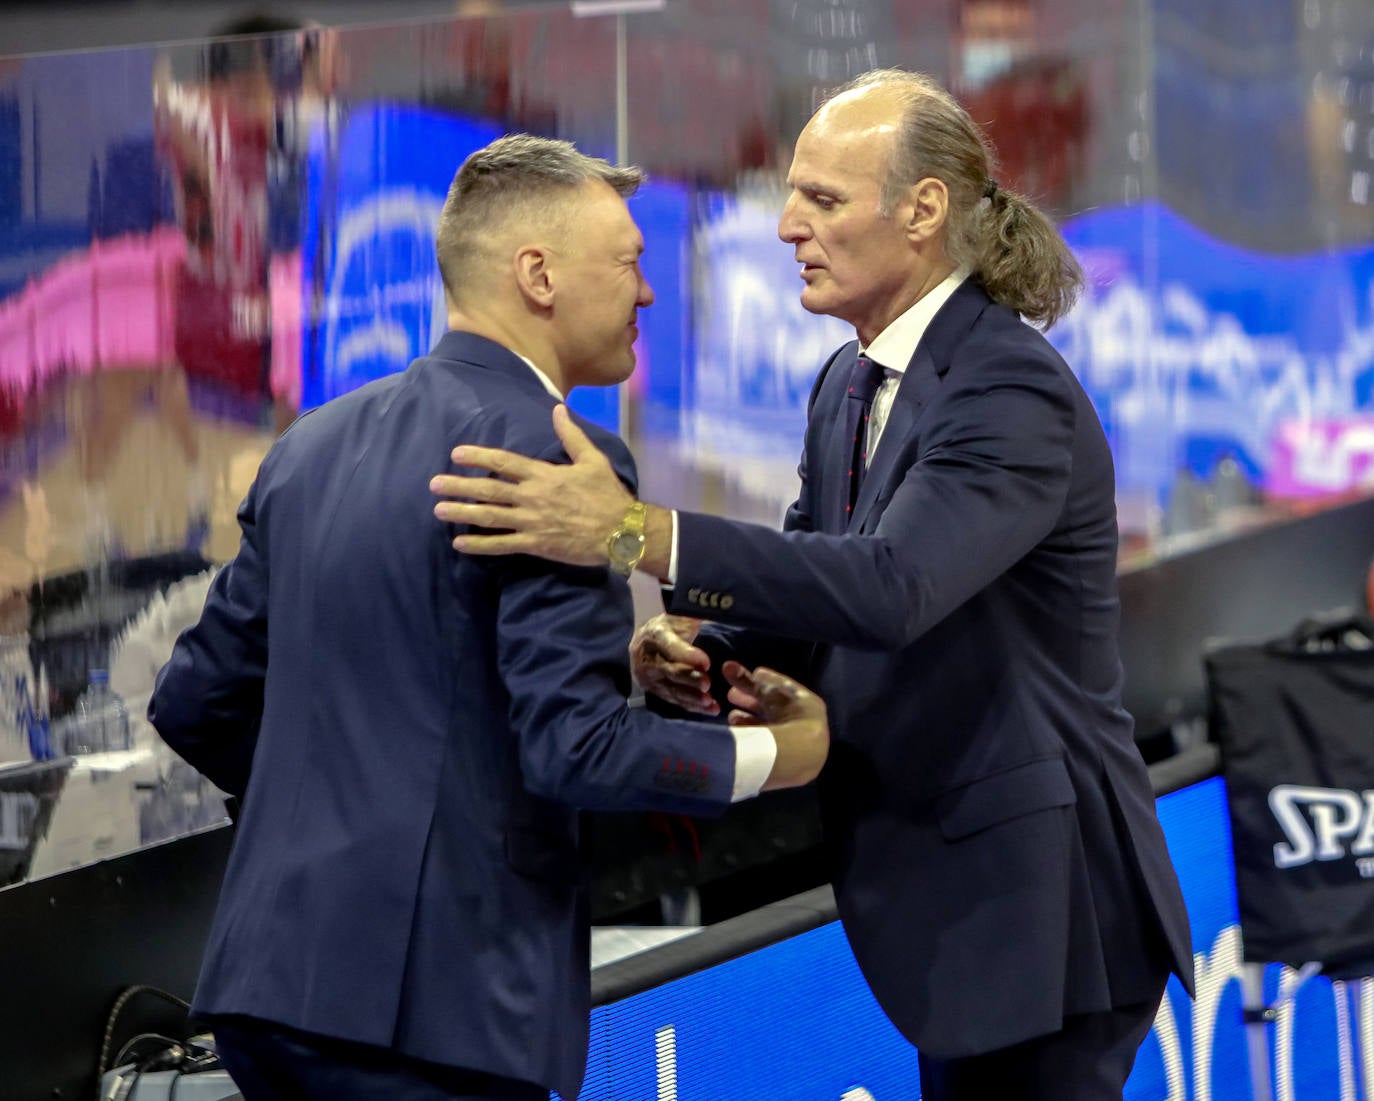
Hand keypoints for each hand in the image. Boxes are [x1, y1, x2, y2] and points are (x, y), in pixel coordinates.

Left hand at [430, 405, 630, 566]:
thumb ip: (571, 435)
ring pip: (489, 516)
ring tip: (438, 510)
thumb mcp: (593, 459)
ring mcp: (532, 522)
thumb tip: (557, 409)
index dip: (478, 457)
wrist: (621, 531)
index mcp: (544, 475)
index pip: (504, 462)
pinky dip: (480, 545)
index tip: (456, 454)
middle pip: (489, 489)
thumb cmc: (608, 494)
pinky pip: (502, 545)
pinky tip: (460, 544)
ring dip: (462, 513)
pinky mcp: (536, 544)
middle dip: (459, 485)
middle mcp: (533, 497)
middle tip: (434, 484)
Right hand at [631, 614, 716, 715]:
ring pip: (671, 689)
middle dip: (689, 678)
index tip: (706, 662)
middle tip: (708, 684)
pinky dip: (692, 706)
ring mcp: (648, 677)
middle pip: (668, 671)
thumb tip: (719, 606)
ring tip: (710, 702)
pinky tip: (710, 709)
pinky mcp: (654, 691)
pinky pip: (674, 700)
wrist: (646, 641)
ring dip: (691, 698)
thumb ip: (696, 613)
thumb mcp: (680, 616)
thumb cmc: (671, 626)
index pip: (669, 645)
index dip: (687, 654)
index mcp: (654, 634)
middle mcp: (646, 657)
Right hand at [722, 662, 828, 790]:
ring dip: (748, 718)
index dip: (766, 679)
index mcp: (807, 703)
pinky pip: (764, 738)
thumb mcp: (767, 693)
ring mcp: (795, 740)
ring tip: (731, 714)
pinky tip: (736, 729)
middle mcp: (803, 721)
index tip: (752, 674)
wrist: (801, 753)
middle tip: (731, 694)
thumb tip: (727, 665)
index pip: (785, 687)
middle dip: (752, 700)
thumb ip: (747, 680)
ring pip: (768, 724)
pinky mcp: (785, 756)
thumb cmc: (789, 715)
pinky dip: (750, 732)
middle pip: (773, 707)